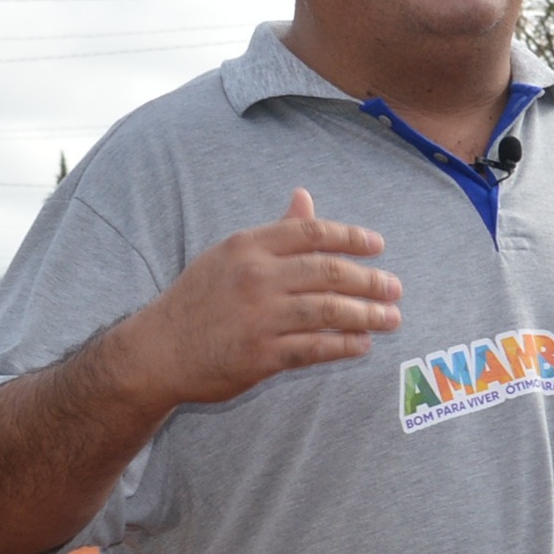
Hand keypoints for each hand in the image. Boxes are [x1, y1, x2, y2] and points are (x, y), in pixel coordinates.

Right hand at [105, 189, 399, 410]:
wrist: (158, 350)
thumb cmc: (198, 299)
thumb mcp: (229, 255)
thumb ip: (275, 232)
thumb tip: (305, 197)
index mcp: (248, 246)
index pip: (312, 233)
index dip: (351, 238)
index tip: (378, 246)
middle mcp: (255, 278)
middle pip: (328, 272)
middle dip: (369, 280)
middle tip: (396, 287)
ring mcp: (258, 317)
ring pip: (328, 311)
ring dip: (367, 315)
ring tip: (391, 318)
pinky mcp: (261, 356)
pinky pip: (314, 348)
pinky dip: (343, 346)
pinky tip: (362, 345)